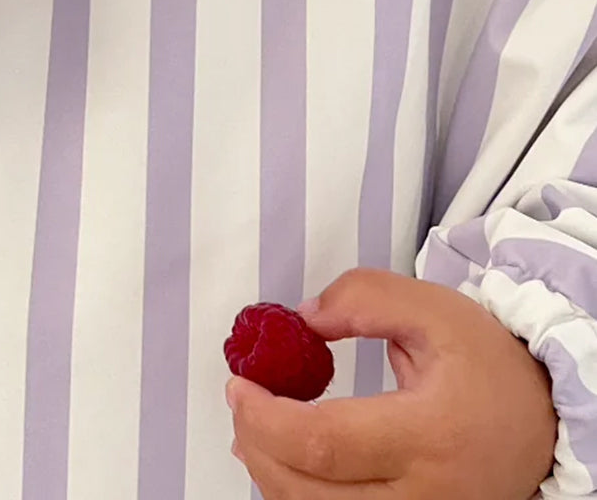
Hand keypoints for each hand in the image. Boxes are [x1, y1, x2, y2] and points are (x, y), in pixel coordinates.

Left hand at [225, 267, 557, 498]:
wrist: (540, 422)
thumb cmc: (486, 365)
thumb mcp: (434, 309)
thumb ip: (365, 299)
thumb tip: (301, 317)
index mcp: (428, 436)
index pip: (325, 443)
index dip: (268, 417)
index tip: (240, 383)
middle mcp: (424, 496)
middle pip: (311, 493)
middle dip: (258, 445)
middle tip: (241, 401)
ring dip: (272, 477)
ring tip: (255, 429)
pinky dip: (301, 494)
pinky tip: (287, 462)